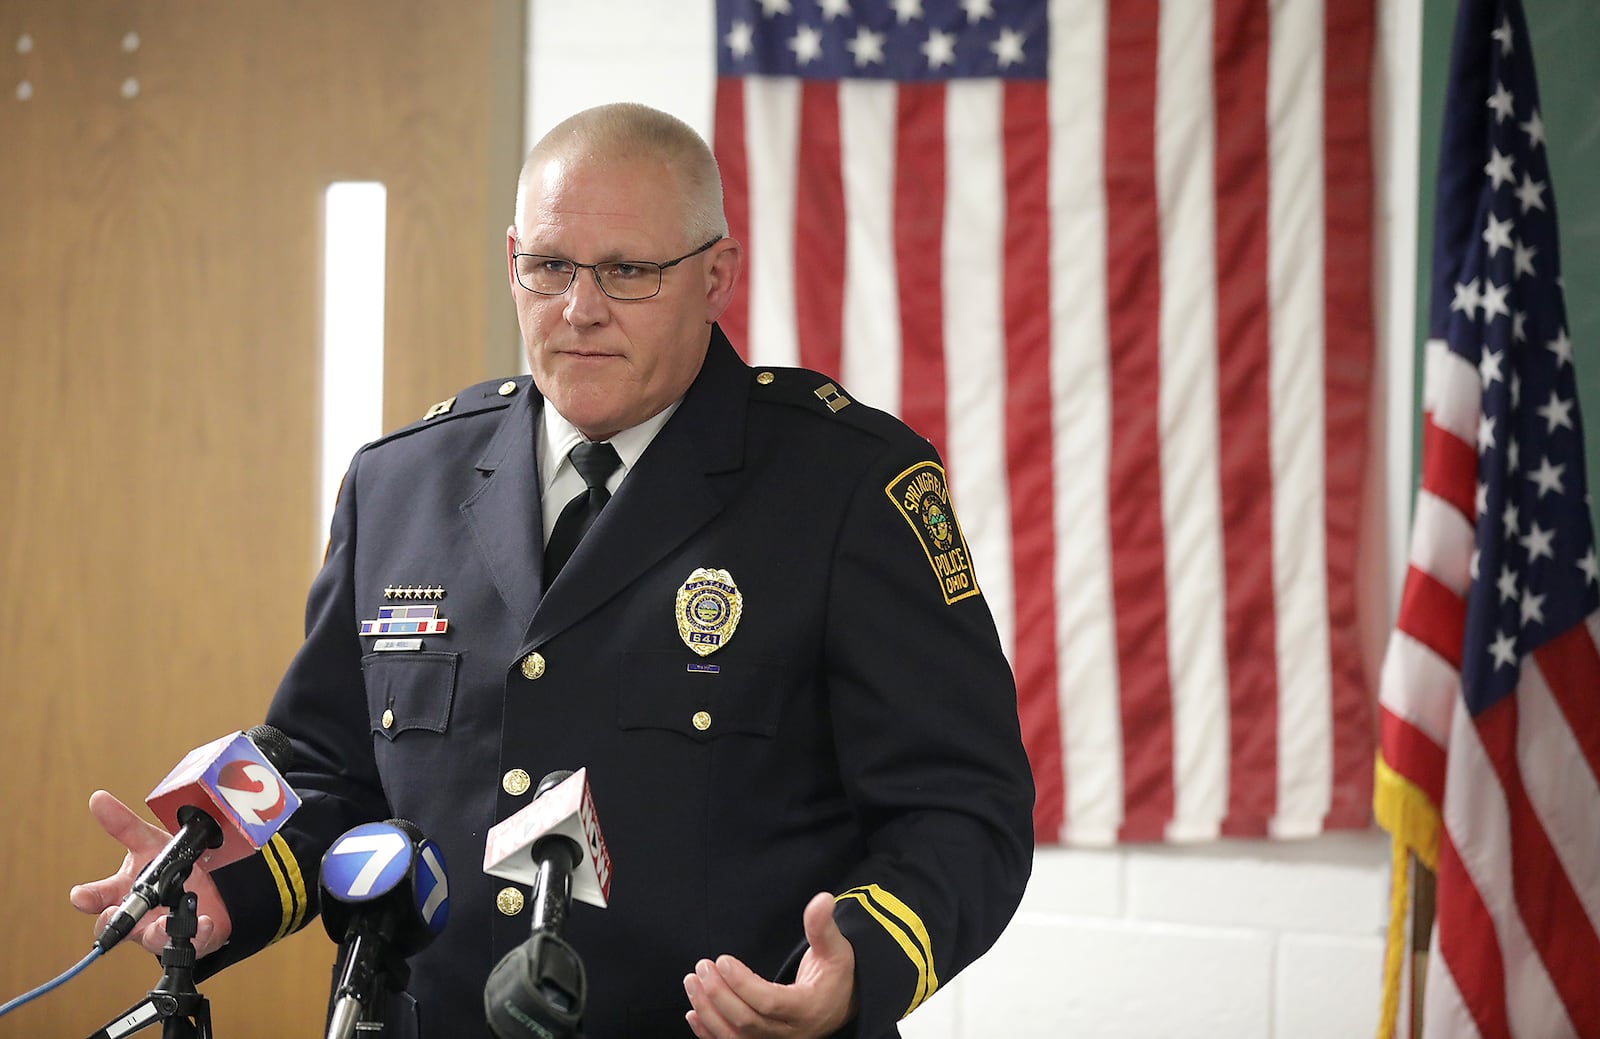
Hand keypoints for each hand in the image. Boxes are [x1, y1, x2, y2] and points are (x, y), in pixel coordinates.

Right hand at [68, 790, 233, 957]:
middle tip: (114, 912)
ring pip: (151, 938)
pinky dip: (198, 932)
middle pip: (116, 926)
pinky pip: (192, 941)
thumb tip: (98, 798)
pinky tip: (203, 921)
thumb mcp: (149, 843)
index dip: (87, 898)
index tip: (80, 895)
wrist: (213, 887)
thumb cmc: (170, 868)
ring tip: (164, 921)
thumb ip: (124, 825)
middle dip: (113, 921)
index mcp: (123, 892)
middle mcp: (138, 916)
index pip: (97, 898)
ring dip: (156, 931)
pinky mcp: (190, 938)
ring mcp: (160, 929)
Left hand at [684, 891, 857, 1038]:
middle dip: (719, 994)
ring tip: (692, 982)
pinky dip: (708, 1032)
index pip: (769, 1002)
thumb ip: (823, 926)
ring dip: (708, 1011)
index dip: (742, 984)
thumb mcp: (835, 949)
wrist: (839, 1007)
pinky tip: (692, 1013)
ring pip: (734, 1036)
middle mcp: (788, 1032)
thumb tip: (823, 899)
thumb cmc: (835, 976)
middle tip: (703, 966)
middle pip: (746, 1020)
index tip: (723, 960)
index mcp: (806, 1008)